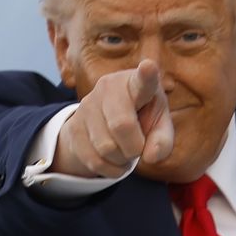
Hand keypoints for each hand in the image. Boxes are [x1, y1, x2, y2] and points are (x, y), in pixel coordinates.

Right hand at [51, 59, 174, 177]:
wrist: (103, 122)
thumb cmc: (141, 118)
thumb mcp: (159, 125)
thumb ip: (162, 140)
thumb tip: (151, 157)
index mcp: (135, 82)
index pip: (142, 80)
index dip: (146, 75)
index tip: (149, 66)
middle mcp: (108, 87)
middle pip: (121, 125)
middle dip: (135, 147)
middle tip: (138, 146)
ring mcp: (86, 105)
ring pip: (106, 147)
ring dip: (122, 159)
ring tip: (125, 151)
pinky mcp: (73, 127)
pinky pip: (94, 160)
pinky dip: (110, 169)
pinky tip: (114, 160)